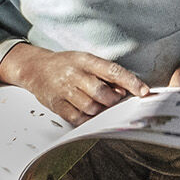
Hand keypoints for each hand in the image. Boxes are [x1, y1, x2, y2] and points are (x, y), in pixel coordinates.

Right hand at [0, 45, 150, 122]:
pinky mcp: (56, 104)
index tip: (143, 91)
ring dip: (100, 111)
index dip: (130, 81)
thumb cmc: (66, 65)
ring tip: (100, 106)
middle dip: (113, 100)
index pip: (112, 70)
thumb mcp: (86, 61)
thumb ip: (105, 74)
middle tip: (114, 100)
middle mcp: (74, 74)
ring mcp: (64, 90)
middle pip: (101, 92)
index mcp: (85, 60)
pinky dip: (87, 120)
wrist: (36, 68)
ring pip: (90, 107)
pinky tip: (90, 115)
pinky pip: (77, 118)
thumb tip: (126, 89)